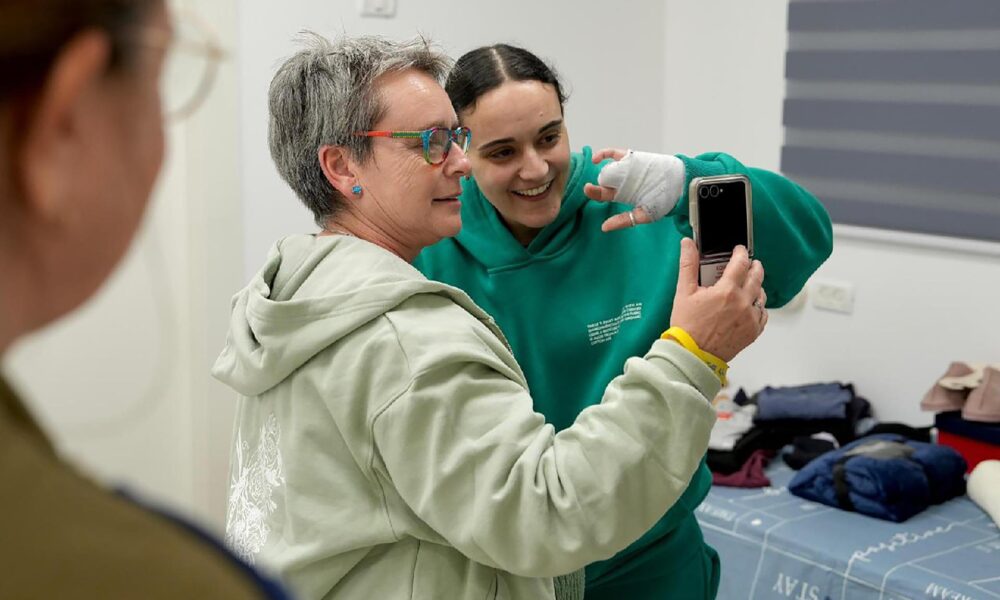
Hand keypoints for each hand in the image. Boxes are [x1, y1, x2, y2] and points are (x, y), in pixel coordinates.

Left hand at [583, 147, 685, 232]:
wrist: (680, 184)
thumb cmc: (664, 201)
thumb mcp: (644, 215)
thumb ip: (624, 221)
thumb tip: (604, 228)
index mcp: (623, 195)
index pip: (604, 194)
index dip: (594, 193)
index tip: (588, 191)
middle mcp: (622, 181)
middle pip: (603, 181)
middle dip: (595, 185)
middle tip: (589, 188)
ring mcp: (626, 169)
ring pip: (608, 168)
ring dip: (600, 170)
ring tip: (597, 174)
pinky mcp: (632, 158)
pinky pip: (615, 154)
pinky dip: (604, 154)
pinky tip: (596, 158)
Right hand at [669, 239, 766, 361]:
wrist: (693, 355)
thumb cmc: (687, 326)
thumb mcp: (683, 292)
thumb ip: (688, 265)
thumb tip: (688, 244)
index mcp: (727, 291)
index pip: (741, 263)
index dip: (741, 253)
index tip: (739, 251)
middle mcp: (742, 303)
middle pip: (756, 276)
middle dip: (754, 266)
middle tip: (750, 264)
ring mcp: (750, 318)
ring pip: (761, 295)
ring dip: (757, 286)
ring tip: (749, 285)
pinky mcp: (753, 332)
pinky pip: (763, 314)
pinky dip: (758, 307)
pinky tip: (749, 306)